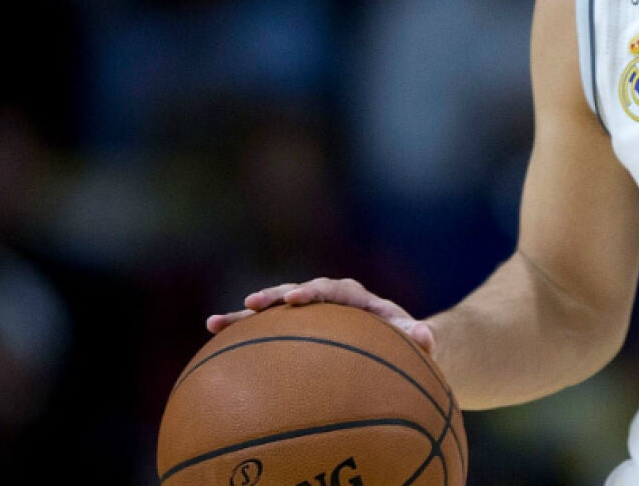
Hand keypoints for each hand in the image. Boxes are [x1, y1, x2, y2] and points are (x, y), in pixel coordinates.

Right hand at [205, 277, 435, 354]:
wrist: (399, 343)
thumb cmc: (408, 343)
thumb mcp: (420, 341)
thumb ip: (422, 337)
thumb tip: (426, 336)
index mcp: (357, 299)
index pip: (334, 289)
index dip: (314, 291)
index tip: (297, 298)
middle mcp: (330, 300)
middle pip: (297, 292)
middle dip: (274, 296)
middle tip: (251, 303)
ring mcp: (312, 315)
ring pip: (274, 312)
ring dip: (245, 317)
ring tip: (213, 323)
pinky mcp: (298, 332)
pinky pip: (268, 335)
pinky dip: (243, 339)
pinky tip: (212, 349)